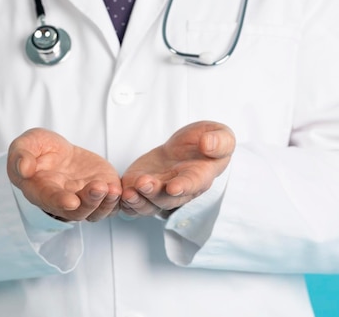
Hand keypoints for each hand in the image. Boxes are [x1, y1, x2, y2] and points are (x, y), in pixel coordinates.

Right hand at [7, 128, 121, 221]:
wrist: (56, 152)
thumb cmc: (37, 150)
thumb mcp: (25, 144)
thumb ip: (22, 155)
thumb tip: (24, 169)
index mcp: (40, 191)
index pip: (50, 199)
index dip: (60, 201)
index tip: (71, 201)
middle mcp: (63, 201)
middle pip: (77, 211)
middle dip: (89, 202)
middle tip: (99, 188)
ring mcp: (83, 198)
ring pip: (96, 211)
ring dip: (105, 203)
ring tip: (112, 189)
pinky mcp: (101, 192)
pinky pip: (110, 204)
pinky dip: (116, 201)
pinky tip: (120, 190)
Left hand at [120, 121, 234, 216]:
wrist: (189, 147)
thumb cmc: (207, 142)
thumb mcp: (220, 134)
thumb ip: (219, 140)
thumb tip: (207, 144)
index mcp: (200, 177)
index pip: (192, 184)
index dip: (183, 187)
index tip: (174, 187)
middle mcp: (179, 190)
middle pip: (166, 198)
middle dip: (154, 193)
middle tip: (144, 183)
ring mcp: (159, 192)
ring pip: (148, 204)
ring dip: (138, 201)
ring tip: (128, 192)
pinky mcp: (141, 188)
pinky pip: (133, 201)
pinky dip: (125, 201)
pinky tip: (117, 194)